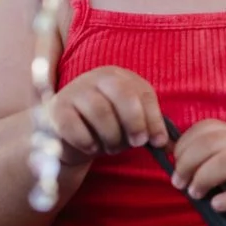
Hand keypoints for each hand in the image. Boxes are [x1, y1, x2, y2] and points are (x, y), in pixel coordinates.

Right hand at [52, 67, 167, 177]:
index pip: (143, 93)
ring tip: (111, 148)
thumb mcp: (130, 126)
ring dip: (110, 136)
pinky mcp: (56, 109)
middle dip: (134, 122)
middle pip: (122, 94)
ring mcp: (75, 90)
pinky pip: (74, 125)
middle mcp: (97, 77)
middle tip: (136, 143)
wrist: (68, 136)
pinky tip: (91, 147)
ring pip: (99, 110)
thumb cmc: (105, 129)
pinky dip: (87, 142)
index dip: (154, 119)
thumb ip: (149, 131)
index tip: (157, 142)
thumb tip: (169, 146)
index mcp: (120, 77)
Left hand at [170, 120, 225, 225]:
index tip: (175, 164)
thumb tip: (171, 153)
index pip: (207, 127)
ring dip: (204, 176)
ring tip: (195, 193)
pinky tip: (217, 205)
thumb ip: (209, 155)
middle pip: (213, 141)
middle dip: (188, 161)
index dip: (184, 144)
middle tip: (179, 183)